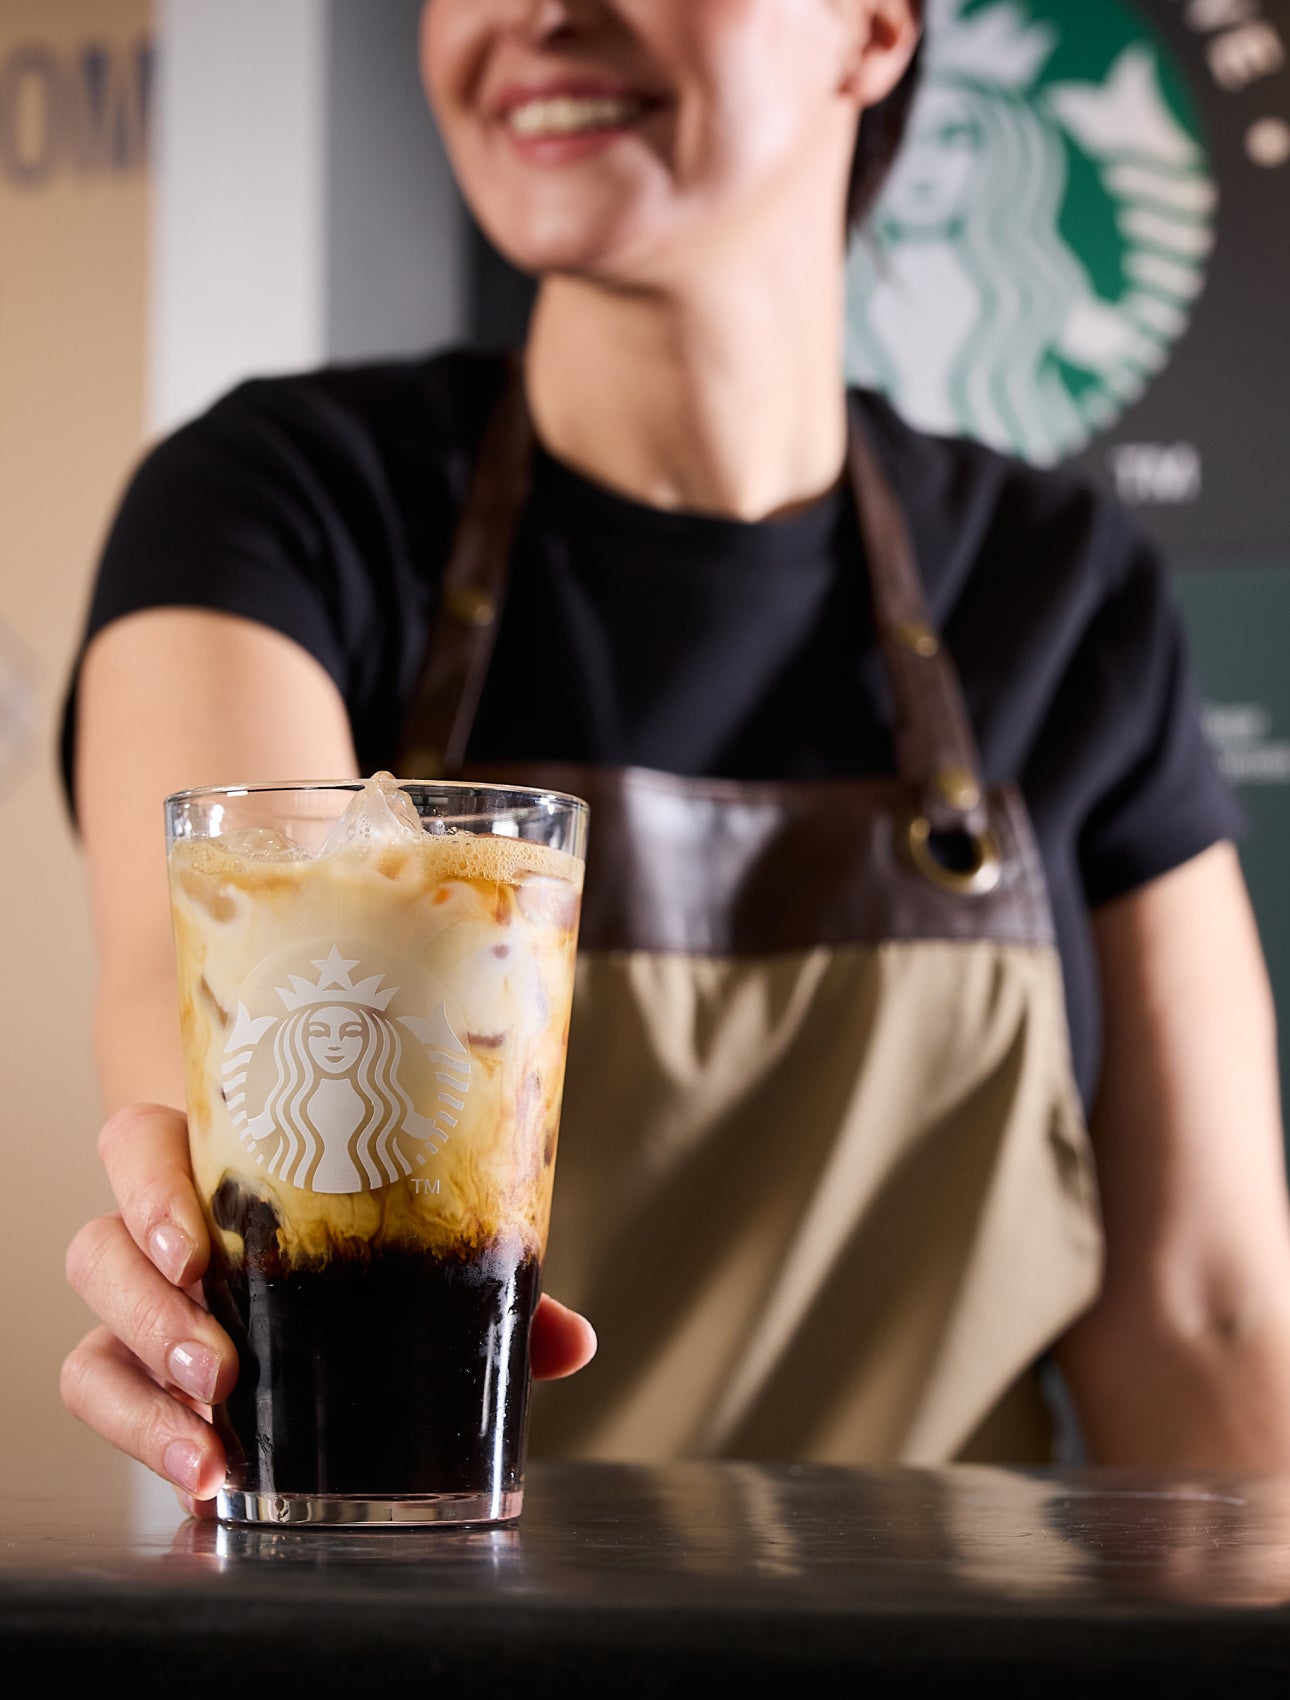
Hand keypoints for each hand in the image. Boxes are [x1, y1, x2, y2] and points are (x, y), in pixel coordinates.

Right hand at [62, 1103, 596, 1517]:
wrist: (299, 1234)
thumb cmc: (354, 1222)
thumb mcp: (410, 1237)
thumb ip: (483, 1283)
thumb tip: (573, 1341)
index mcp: (217, 1165)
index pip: (140, 1148)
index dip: (149, 1190)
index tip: (196, 1249)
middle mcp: (161, 1232)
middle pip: (101, 1251)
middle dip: (152, 1315)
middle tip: (219, 1369)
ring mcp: (144, 1306)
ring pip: (92, 1335)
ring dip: (142, 1391)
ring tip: (209, 1443)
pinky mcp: (137, 1373)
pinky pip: (102, 1395)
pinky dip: (141, 1437)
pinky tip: (203, 1476)